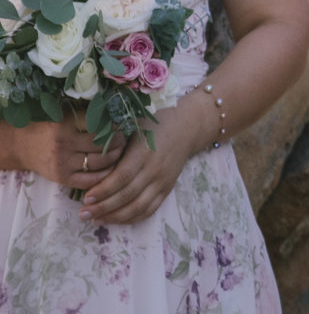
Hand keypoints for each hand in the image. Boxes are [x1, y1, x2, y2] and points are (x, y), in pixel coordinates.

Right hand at [0, 117, 123, 188]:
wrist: (22, 146)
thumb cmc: (50, 126)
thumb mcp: (66, 114)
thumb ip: (89, 114)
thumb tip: (121, 113)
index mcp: (66, 124)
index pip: (100, 125)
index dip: (116, 125)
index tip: (123, 125)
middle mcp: (64, 144)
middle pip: (102, 145)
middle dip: (119, 142)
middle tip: (125, 139)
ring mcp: (63, 163)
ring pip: (99, 162)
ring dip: (115, 157)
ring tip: (120, 151)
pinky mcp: (62, 178)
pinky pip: (90, 180)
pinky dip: (104, 175)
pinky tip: (110, 167)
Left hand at [74, 96, 207, 225]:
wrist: (186, 128)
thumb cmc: (152, 127)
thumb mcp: (133, 129)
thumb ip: (114, 146)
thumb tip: (88, 164)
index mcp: (144, 153)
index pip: (122, 177)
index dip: (103, 190)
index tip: (85, 198)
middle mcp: (155, 169)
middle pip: (127, 195)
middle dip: (103, 207)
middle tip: (83, 214)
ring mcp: (163, 181)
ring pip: (138, 206)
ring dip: (115, 217)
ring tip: (96, 220)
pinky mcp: (167, 189)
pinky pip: (149, 210)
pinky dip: (131, 219)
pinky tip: (115, 219)